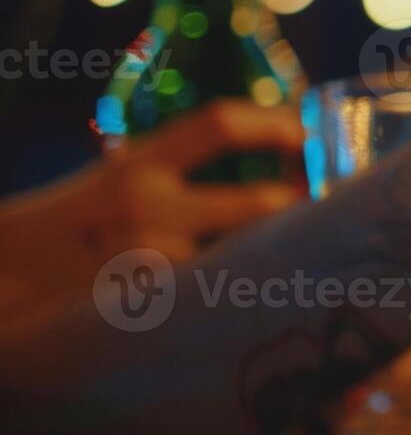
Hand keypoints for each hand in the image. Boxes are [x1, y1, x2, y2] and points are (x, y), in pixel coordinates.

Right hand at [0, 99, 302, 304]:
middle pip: (257, 202)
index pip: (219, 125)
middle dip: (301, 210)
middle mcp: (143, 204)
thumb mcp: (108, 186)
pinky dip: (241, 302)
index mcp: (136, 164)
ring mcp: (143, 259)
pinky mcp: (142, 309)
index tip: (308, 133)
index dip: (275, 125)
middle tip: (328, 213)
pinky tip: (259, 307)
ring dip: (280, 262)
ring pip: (245, 260)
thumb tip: (264, 177)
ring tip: (308, 264)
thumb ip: (173, 177)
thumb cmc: (60, 232)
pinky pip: (213, 304)